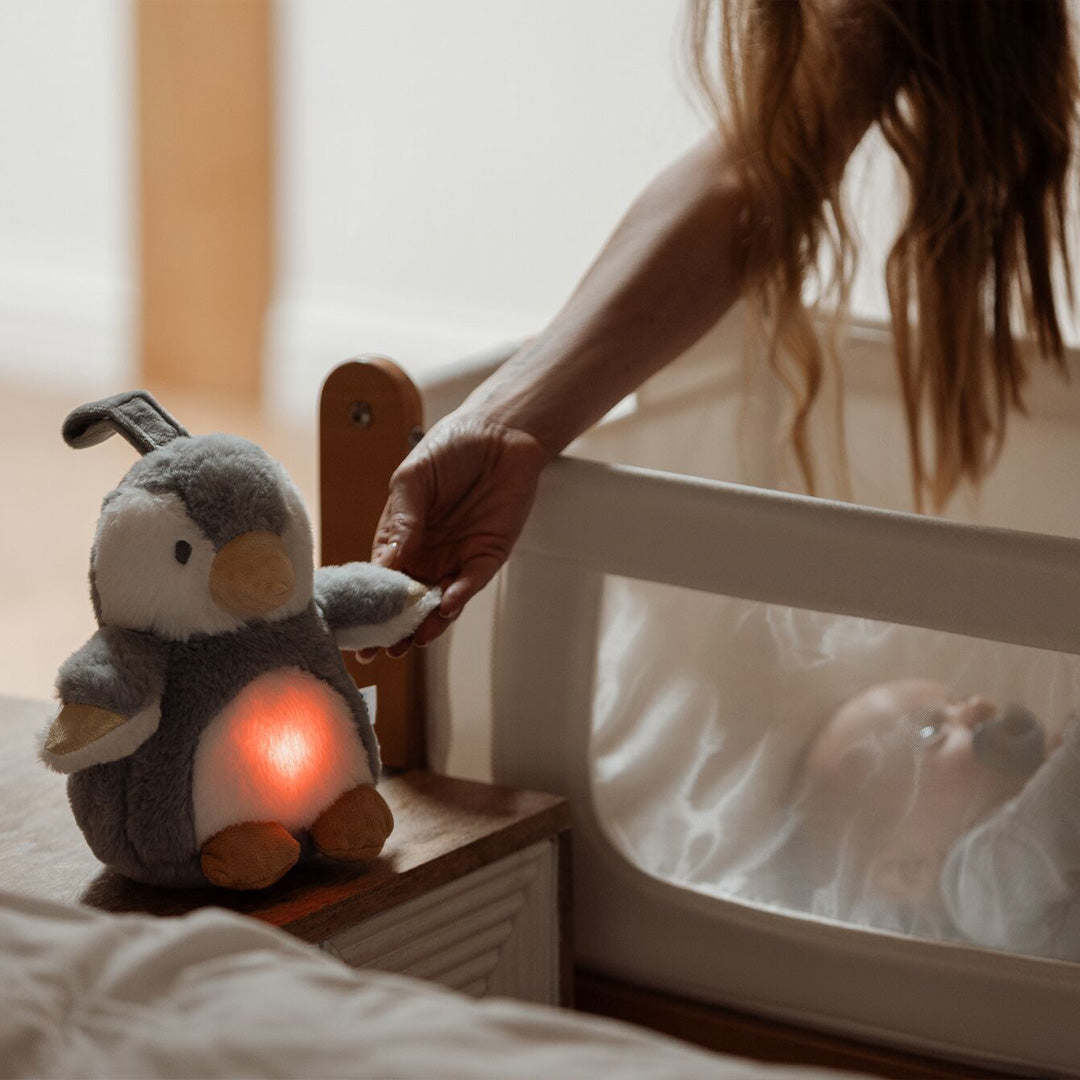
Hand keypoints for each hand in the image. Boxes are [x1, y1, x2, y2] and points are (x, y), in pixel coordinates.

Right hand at [369, 409, 550, 651]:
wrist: (500, 432)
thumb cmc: (451, 449)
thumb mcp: (413, 478)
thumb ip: (402, 518)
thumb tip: (389, 558)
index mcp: (401, 536)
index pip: (381, 576)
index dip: (368, 602)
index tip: (354, 628)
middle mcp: (427, 553)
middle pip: (407, 598)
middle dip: (392, 627)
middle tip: (376, 652)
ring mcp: (457, 557)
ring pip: (438, 600)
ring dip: (425, 623)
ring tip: (409, 644)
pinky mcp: (487, 555)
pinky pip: (471, 583)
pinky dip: (458, 598)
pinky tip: (445, 608)